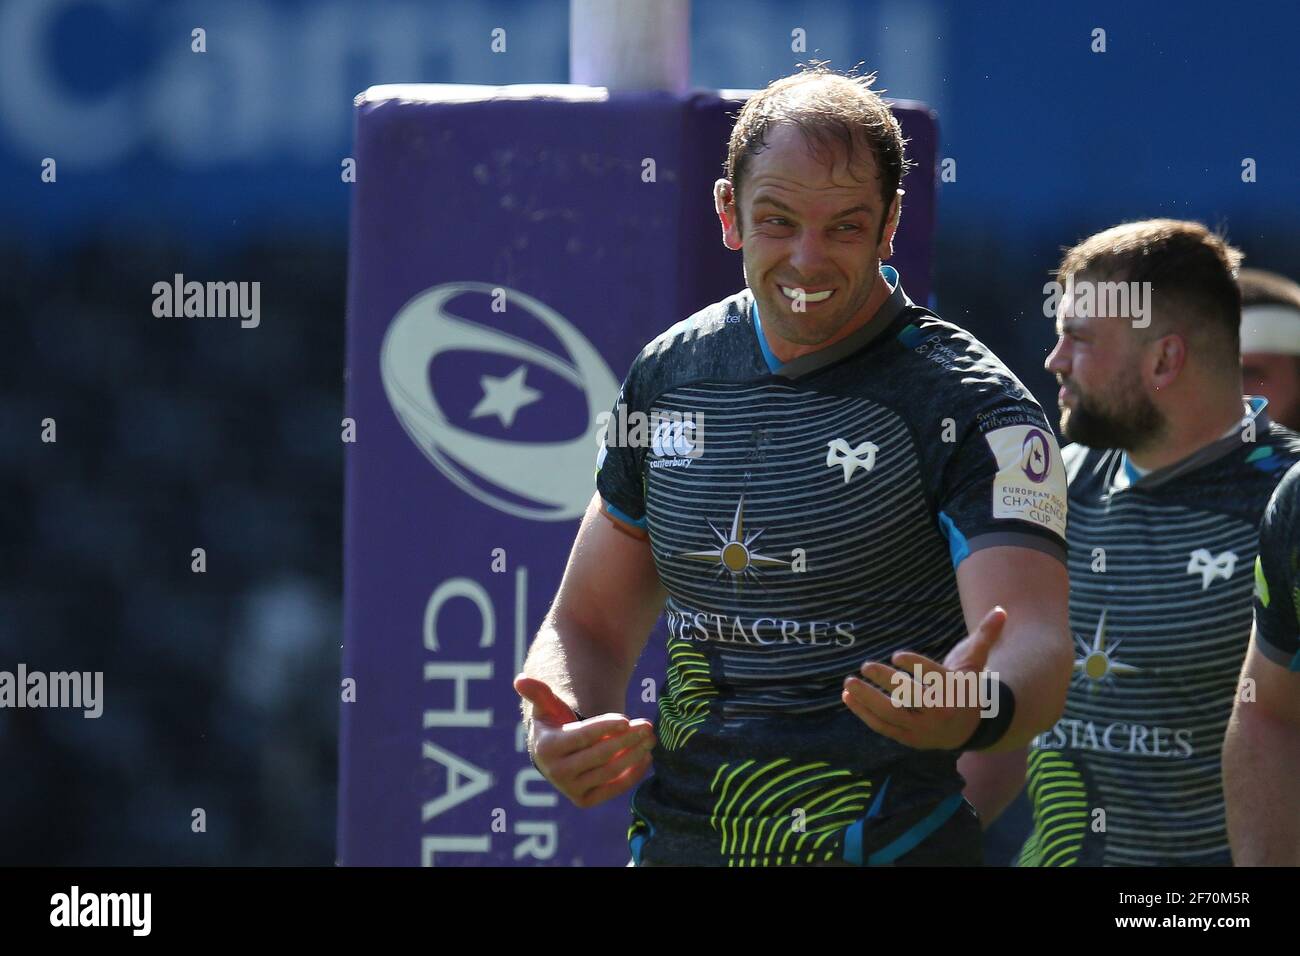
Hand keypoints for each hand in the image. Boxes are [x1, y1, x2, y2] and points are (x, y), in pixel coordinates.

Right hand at [514, 675, 655, 808]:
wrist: (555, 756)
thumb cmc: (555, 724)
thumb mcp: (547, 707)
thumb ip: (538, 693)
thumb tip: (520, 679)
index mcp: (547, 748)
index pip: (582, 737)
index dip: (605, 727)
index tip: (626, 719)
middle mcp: (557, 773)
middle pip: (600, 754)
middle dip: (627, 739)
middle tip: (648, 725)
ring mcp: (571, 789)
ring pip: (610, 771)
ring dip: (634, 754)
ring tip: (650, 738)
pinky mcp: (586, 800)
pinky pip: (614, 788)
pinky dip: (633, 774)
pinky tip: (646, 757)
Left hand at [842, 606, 1006, 749]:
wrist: (971, 726)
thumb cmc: (967, 685)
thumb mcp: (976, 661)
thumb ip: (986, 635)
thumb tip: (1002, 609)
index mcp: (956, 691)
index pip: (935, 678)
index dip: (916, 666)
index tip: (897, 655)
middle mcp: (939, 712)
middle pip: (911, 698)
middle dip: (887, 683)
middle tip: (866, 665)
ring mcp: (923, 728)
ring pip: (891, 715)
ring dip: (867, 699)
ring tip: (848, 682)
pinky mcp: (909, 738)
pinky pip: (883, 727)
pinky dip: (864, 713)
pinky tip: (847, 697)